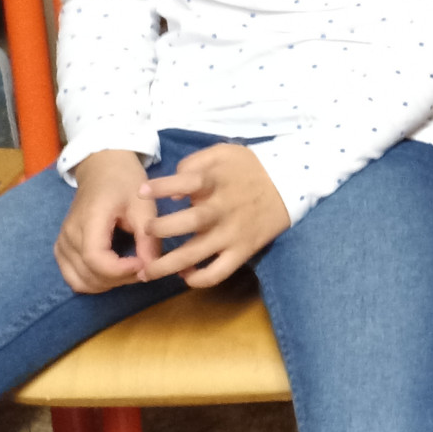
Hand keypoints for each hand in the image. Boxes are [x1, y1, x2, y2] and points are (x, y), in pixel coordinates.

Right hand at [56, 150, 156, 292]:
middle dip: (120, 279)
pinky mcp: (61, 249)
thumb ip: (148, 239)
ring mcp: (62, 244)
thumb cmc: (125, 183)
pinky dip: (94, 282)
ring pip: (80, 282)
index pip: (95, 259)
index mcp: (89, 219)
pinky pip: (74, 278)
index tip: (143, 263)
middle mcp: (69, 235)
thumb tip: (150, 270)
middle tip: (143, 265)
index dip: (121, 270)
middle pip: (88, 275)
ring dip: (108, 284)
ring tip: (131, 268)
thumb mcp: (144, 206)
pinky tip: (114, 271)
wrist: (102, 169)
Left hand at [138, 142, 289, 289]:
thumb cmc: (250, 167)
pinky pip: (218, 272)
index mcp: (216, 181)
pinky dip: (199, 279)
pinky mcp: (243, 250)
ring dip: (167, 266)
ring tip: (146, 272)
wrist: (291, 182)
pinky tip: (185, 275)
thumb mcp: (223, 153)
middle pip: (187, 223)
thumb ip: (194, 164)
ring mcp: (232, 233)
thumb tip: (172, 193)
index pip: (185, 182)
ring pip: (196, 254)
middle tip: (145, 233)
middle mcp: (222, 209)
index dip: (160, 187)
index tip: (141, 192)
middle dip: (160, 230)